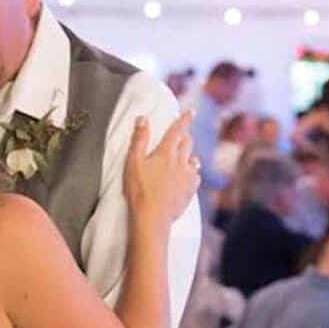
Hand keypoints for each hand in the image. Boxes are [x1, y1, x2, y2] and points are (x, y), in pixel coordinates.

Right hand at [124, 111, 199, 225]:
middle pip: (187, 143)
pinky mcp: (191, 190)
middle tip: (180, 137)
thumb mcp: (132, 162)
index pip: (177, 131)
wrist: (152, 215)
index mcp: (165, 152)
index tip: (192, 112)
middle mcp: (180, 161)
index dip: (184, 120)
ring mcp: (188, 176)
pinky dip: (191, 173)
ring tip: (182, 159)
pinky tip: (185, 178)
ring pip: (193, 160)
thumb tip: (143, 118)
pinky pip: (195, 176)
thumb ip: (139, 139)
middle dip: (184, 137)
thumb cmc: (139, 189)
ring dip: (188, 156)